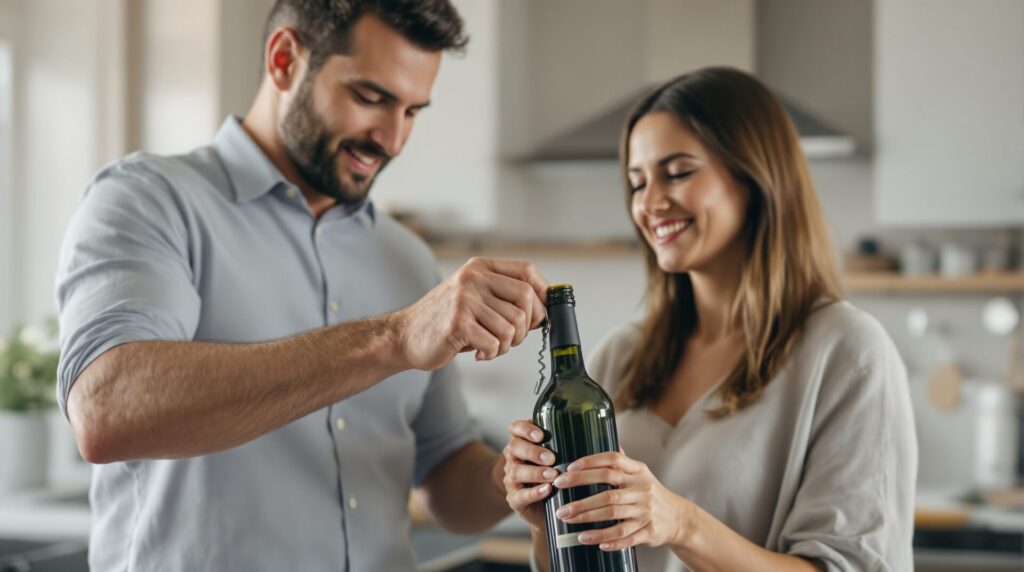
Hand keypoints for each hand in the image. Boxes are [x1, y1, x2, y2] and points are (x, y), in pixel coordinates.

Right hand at [395, 257, 547, 369]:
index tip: (542, 314)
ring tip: (490, 346)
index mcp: (480, 268)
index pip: (526, 271)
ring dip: (506, 345)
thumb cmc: (444, 320)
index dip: (543, 293)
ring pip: (512, 326)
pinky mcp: (458, 322)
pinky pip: (495, 343)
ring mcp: (465, 299)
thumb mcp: (473, 297)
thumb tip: (544, 309)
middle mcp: (473, 278)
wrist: (405, 335)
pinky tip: (478, 353)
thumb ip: (502, 296)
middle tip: (513, 338)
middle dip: (527, 326)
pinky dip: (492, 354)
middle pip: (526, 298)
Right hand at [502, 420, 557, 530]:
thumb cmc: (552, 474)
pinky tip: (547, 490)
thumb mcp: (555, 457)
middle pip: (514, 448)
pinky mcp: (514, 499)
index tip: (541, 435)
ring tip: (553, 475)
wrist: (545, 505)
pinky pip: (520, 495)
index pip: (515, 429)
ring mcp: (511, 480)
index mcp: (521, 443)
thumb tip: (584, 434)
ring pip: (516, 472)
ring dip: (536, 473)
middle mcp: (513, 459)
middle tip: (551, 458)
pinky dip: (534, 493)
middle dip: (533, 452)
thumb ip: (562, 445)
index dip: (525, 429)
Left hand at [551, 450, 691, 551]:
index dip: (588, 463)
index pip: (612, 461)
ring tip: (568, 521)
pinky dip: (606, 538)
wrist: (678, 517)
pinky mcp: (649, 530)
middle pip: (608, 491)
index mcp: (638, 471)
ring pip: (612, 514)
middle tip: (560, 506)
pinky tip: (588, 538)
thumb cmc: (651, 493)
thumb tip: (606, 438)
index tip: (567, 471)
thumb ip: (622, 461)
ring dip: (587, 518)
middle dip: (581, 499)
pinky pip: (624, 535)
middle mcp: (642, 489)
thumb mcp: (640, 473)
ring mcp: (646, 511)